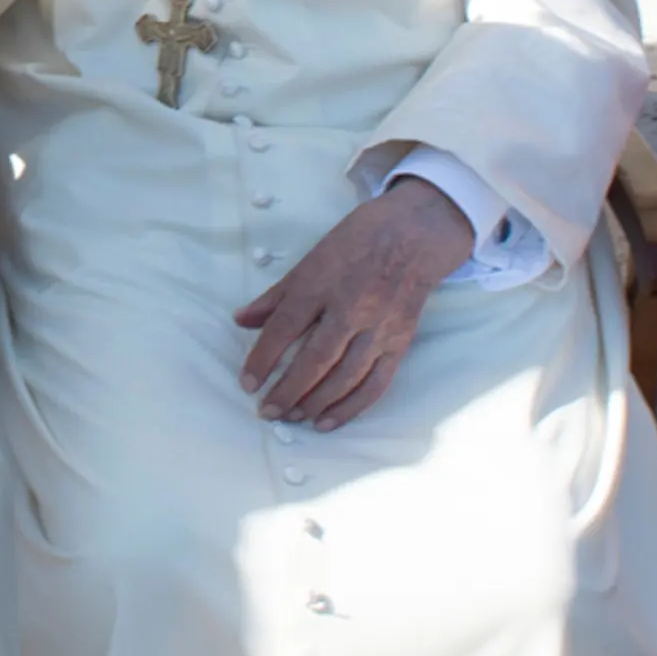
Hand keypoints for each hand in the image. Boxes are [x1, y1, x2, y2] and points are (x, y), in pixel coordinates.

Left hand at [233, 177, 474, 430]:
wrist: (416, 233)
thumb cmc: (358, 241)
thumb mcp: (311, 258)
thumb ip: (276, 296)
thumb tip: (240, 320)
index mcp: (322, 282)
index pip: (285, 327)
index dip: (262, 358)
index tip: (246, 384)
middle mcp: (351, 308)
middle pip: (315, 359)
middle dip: (288, 390)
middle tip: (266, 412)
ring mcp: (379, 327)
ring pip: (345, 376)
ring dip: (316, 403)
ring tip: (292, 418)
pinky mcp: (400, 341)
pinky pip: (375, 383)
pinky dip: (350, 407)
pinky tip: (327, 422)